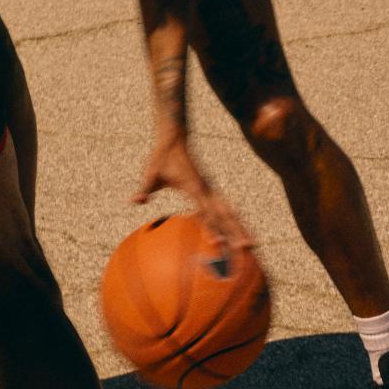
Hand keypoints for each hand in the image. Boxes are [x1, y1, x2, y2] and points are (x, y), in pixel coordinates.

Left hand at [133, 132, 255, 254]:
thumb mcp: (151, 173)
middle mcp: (207, 191)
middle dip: (237, 232)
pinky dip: (234, 221)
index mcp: (194, 188)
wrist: (175, 139)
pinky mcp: (211, 191)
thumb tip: (135, 201)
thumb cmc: (161, 157)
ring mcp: (211, 191)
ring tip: (253, 245)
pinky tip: (240, 232)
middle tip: (248, 249)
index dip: (212, 228)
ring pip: (230, 213)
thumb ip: (145, 189)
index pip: (206, 212)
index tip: (219, 244)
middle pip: (226, 216)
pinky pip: (225, 209)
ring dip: (242, 228)